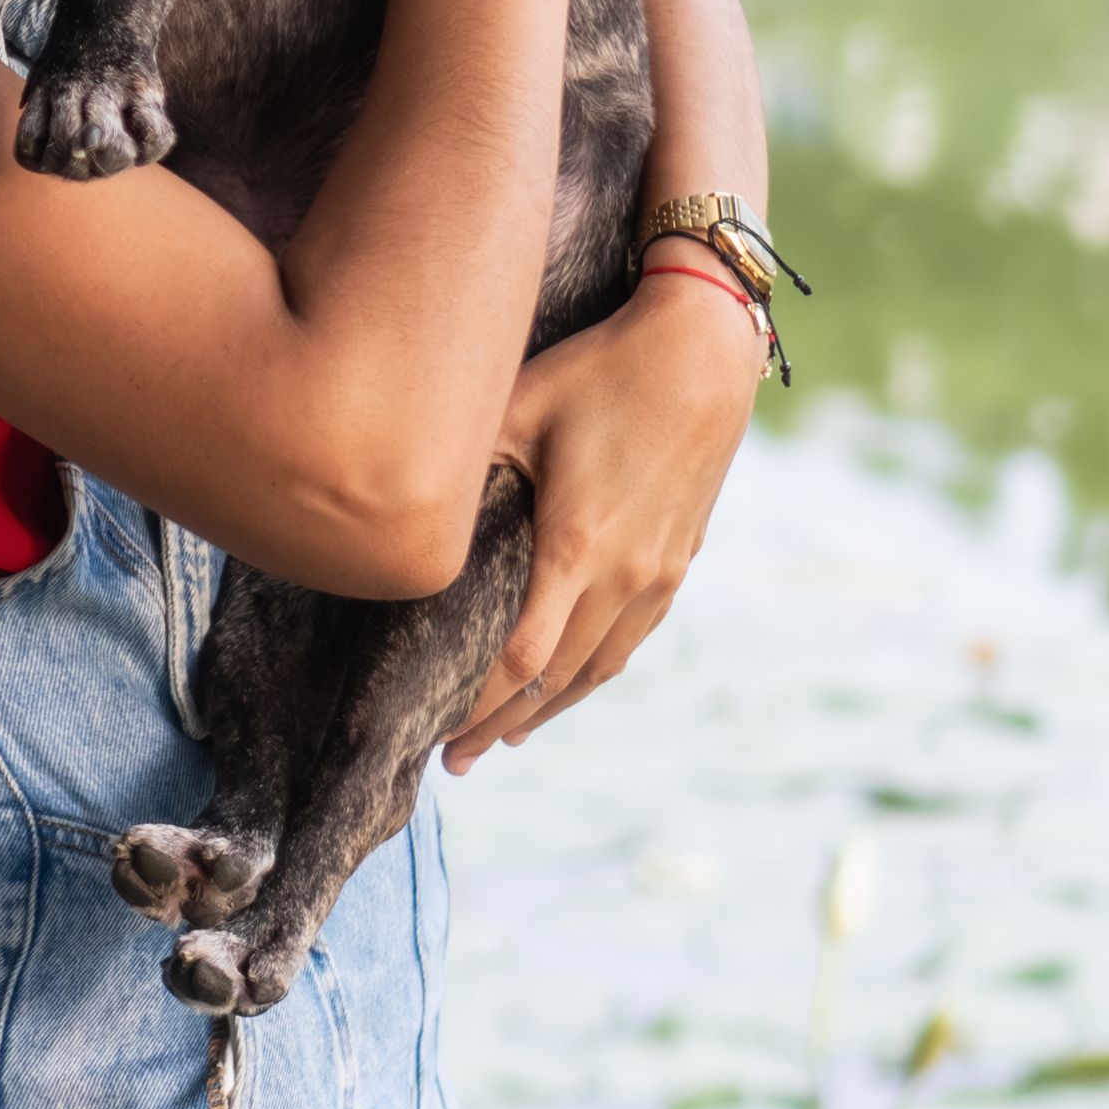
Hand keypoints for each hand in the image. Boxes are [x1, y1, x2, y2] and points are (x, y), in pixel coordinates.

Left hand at [442, 269, 764, 766]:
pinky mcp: (678, 560)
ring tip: (508, 736)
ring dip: (550, 708)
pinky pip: (632, 640)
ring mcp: (657, 572)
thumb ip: (464, 459)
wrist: (705, 350)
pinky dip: (593, 674)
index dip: (476, 706)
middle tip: (454, 758)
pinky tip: (572, 681)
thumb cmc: (601, 368)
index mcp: (575, 546)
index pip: (518, 659)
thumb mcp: (519, 406)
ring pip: (599, 668)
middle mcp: (623, 575)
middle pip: (554, 680)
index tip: (438, 737)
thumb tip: (403, 496)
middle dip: (500, 722)